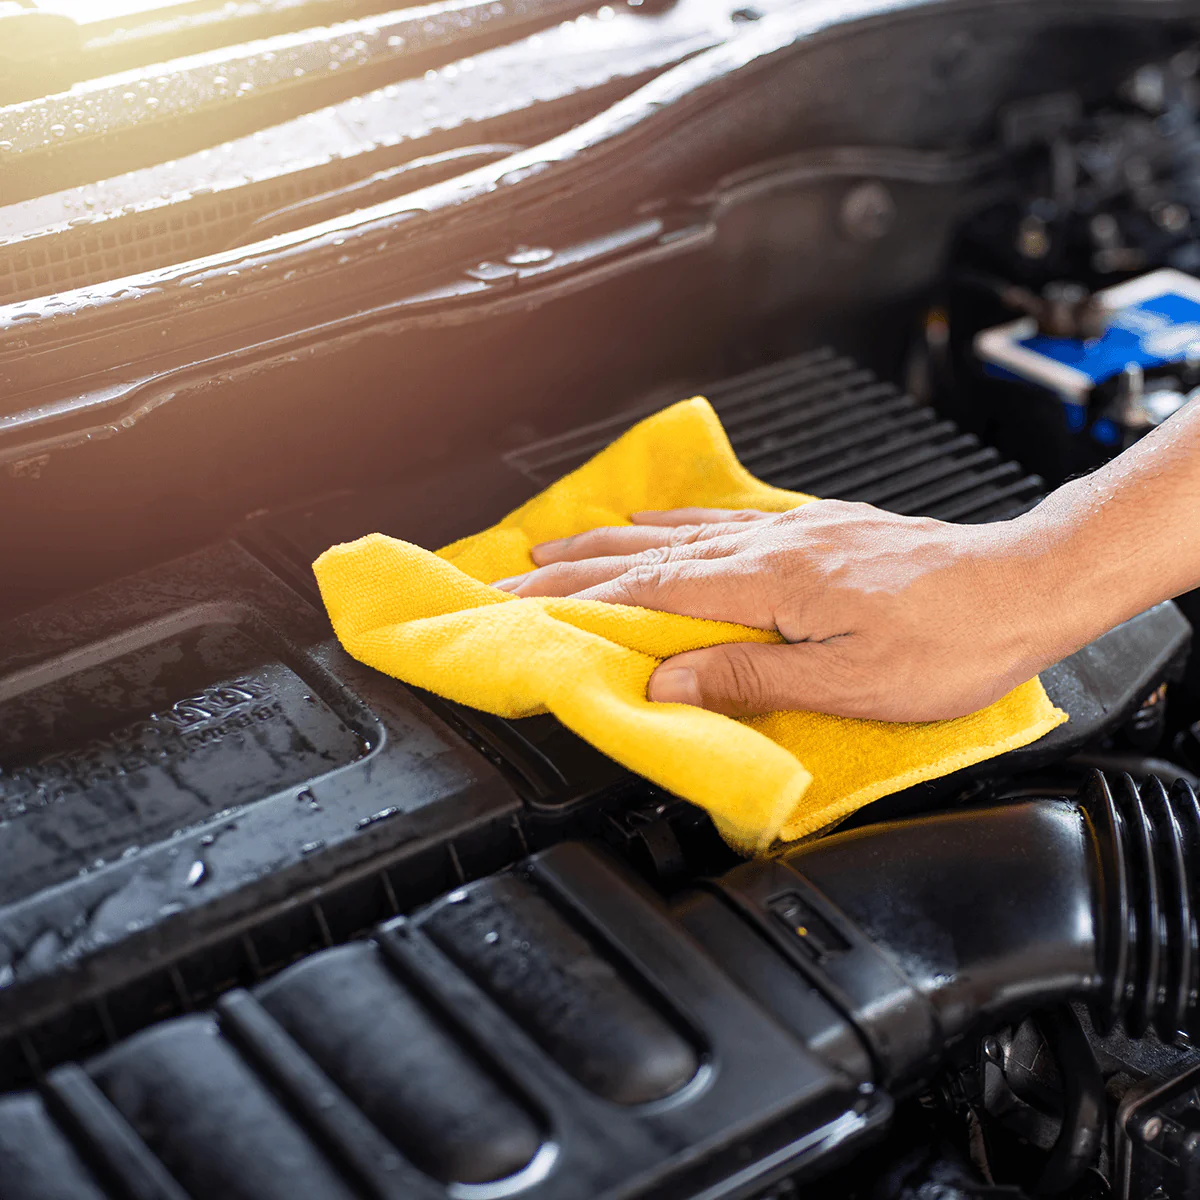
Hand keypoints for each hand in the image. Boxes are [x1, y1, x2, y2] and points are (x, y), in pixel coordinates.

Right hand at [494, 502, 1073, 720]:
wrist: (1023, 585)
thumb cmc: (949, 642)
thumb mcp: (846, 681)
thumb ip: (748, 675)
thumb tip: (666, 679)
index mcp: (769, 582)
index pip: (648, 590)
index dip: (577, 599)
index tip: (520, 604)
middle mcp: (772, 546)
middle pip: (649, 552)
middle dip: (574, 564)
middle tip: (513, 572)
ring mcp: (794, 533)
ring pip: (680, 531)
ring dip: (613, 539)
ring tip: (561, 542)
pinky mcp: (817, 531)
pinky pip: (723, 522)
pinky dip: (674, 524)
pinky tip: (660, 523)